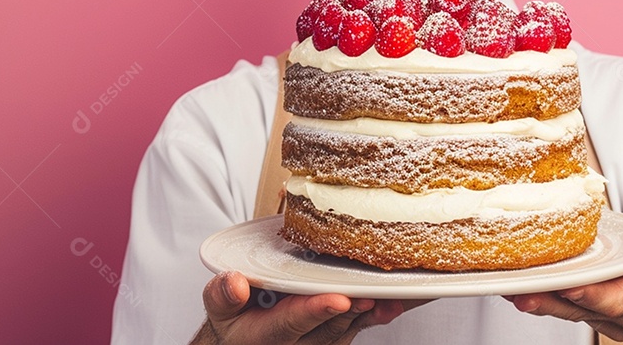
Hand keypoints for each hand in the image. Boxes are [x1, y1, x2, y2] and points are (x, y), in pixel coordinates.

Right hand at [190, 271, 428, 344]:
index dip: (317, 310)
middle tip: (373, 292)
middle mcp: (299, 343)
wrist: (246, 339)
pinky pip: (362, 325)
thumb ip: (223, 295)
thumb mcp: (220, 307)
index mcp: (267, 334)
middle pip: (331, 325)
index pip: (293, 321)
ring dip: (375, 311)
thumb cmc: (235, 317)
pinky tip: (402, 300)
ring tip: (397, 295)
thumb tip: (234, 283)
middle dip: (353, 309)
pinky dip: (383, 311)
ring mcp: (322, 342)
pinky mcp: (338, 335)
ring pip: (351, 327)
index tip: (339, 299)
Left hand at [505, 221, 622, 342]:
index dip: (592, 295)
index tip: (569, 286)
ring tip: (506, 286)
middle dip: (550, 300)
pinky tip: (508, 279)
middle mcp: (620, 310)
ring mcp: (598, 310)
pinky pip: (555, 299)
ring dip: (534, 298)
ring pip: (562, 307)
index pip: (618, 300)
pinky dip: (533, 290)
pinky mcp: (580, 303)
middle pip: (580, 307)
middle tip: (521, 290)